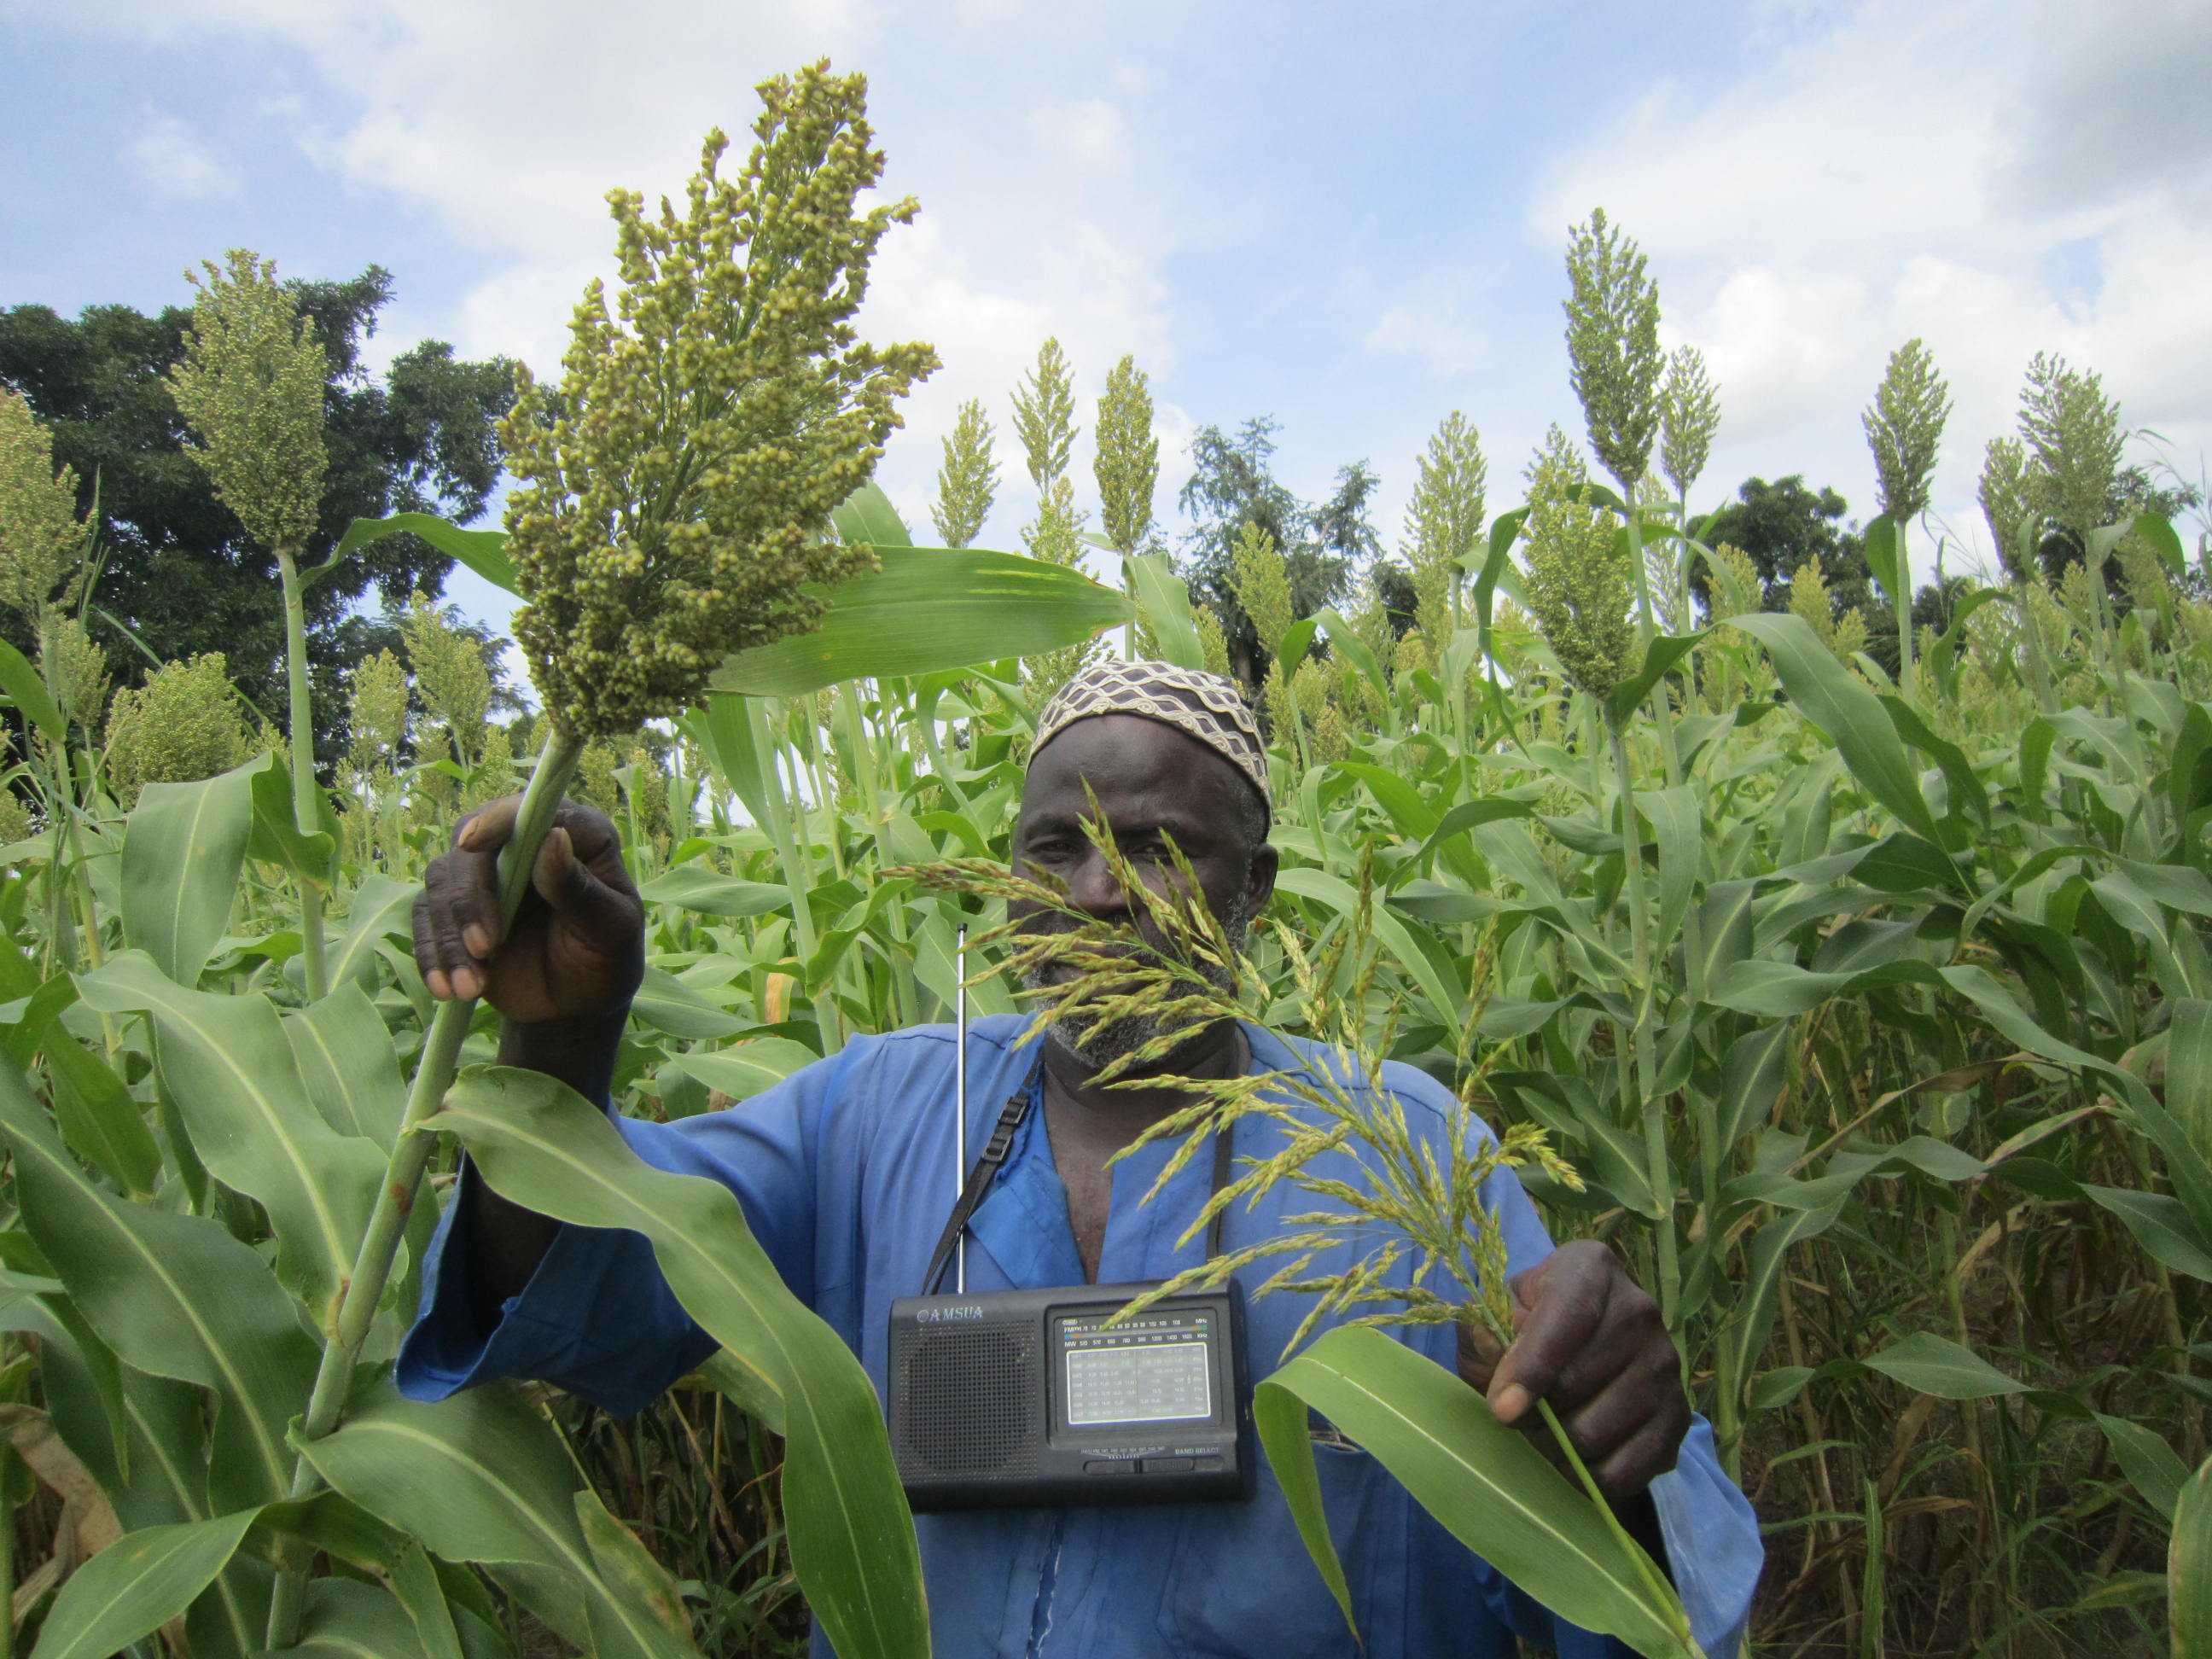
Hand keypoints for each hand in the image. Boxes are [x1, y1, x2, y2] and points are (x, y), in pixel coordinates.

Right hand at [412, 794, 643, 1024]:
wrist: (578, 1003)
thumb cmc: (606, 958)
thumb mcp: (610, 930)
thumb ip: (581, 889)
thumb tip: (553, 838)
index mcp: (577, 836)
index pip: (533, 811)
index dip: (499, 821)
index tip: (473, 844)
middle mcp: (526, 844)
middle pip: (473, 842)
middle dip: (470, 896)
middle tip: (485, 947)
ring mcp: (487, 874)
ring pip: (442, 879)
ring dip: (449, 935)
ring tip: (471, 987)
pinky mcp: (456, 908)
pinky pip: (425, 917)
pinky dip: (432, 953)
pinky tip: (447, 989)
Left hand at [1456, 1240, 1687, 1503]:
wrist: (1576, 1351)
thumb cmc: (1523, 1326)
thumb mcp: (1494, 1316)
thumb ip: (1486, 1333)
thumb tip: (1500, 1371)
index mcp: (1591, 1268)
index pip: (1568, 1315)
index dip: (1533, 1366)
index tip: (1501, 1409)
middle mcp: (1640, 1309)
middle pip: (1579, 1381)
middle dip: (1533, 1413)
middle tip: (1513, 1418)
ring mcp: (1666, 1363)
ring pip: (1598, 1432)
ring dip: (1555, 1448)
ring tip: (1539, 1436)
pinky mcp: (1678, 1416)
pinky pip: (1626, 1469)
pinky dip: (1586, 1478)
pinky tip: (1569, 1461)